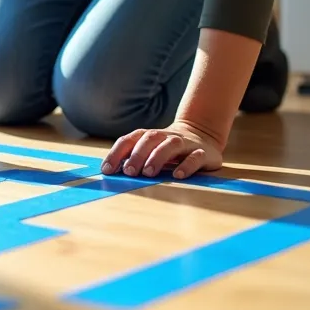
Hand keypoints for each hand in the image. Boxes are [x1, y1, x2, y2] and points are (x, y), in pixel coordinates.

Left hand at [100, 119, 223, 179]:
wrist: (202, 134)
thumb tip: (111, 174)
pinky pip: (195, 157)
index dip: (116, 154)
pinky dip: (187, 165)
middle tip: (129, 172)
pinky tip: (178, 175)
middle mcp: (166, 136)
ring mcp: (185, 143)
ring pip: (171, 145)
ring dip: (158, 157)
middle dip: (137, 155)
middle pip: (149, 139)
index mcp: (148, 136)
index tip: (107, 170)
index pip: (129, 140)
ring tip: (149, 173)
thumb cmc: (167, 149)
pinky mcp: (203, 153)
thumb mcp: (149, 151)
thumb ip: (132, 159)